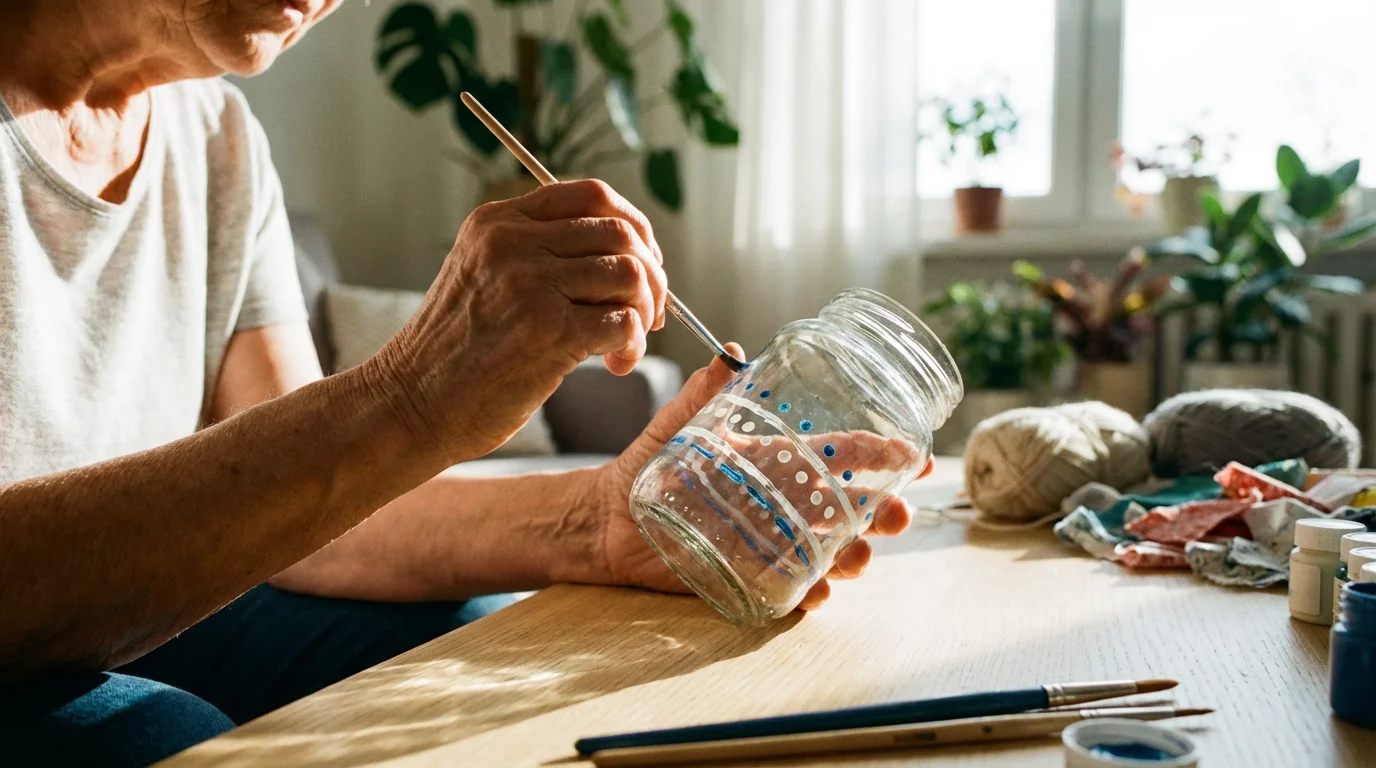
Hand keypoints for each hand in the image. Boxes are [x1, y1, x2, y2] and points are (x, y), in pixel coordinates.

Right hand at [372, 180, 667, 461]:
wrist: (410, 404)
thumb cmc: (455, 352)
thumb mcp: (482, 275)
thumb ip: (537, 253)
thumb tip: (626, 256)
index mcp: (498, 221)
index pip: (593, 196)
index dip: (634, 227)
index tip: (643, 263)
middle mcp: (513, 243)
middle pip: (621, 233)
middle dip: (651, 276)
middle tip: (648, 314)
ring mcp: (530, 284)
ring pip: (630, 274)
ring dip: (644, 313)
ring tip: (623, 346)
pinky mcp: (547, 331)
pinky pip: (624, 322)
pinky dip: (633, 346)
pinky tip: (615, 365)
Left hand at [587, 343, 932, 611]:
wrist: (609, 518)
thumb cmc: (647, 465)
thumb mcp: (677, 425)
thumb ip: (702, 392)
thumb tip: (729, 354)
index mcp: (777, 460)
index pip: (841, 455)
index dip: (880, 454)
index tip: (911, 456)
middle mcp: (783, 501)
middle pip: (849, 508)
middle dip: (881, 511)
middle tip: (896, 515)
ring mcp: (771, 540)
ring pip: (830, 550)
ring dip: (852, 555)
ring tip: (857, 557)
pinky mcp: (749, 575)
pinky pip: (791, 588)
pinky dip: (809, 593)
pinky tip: (817, 593)